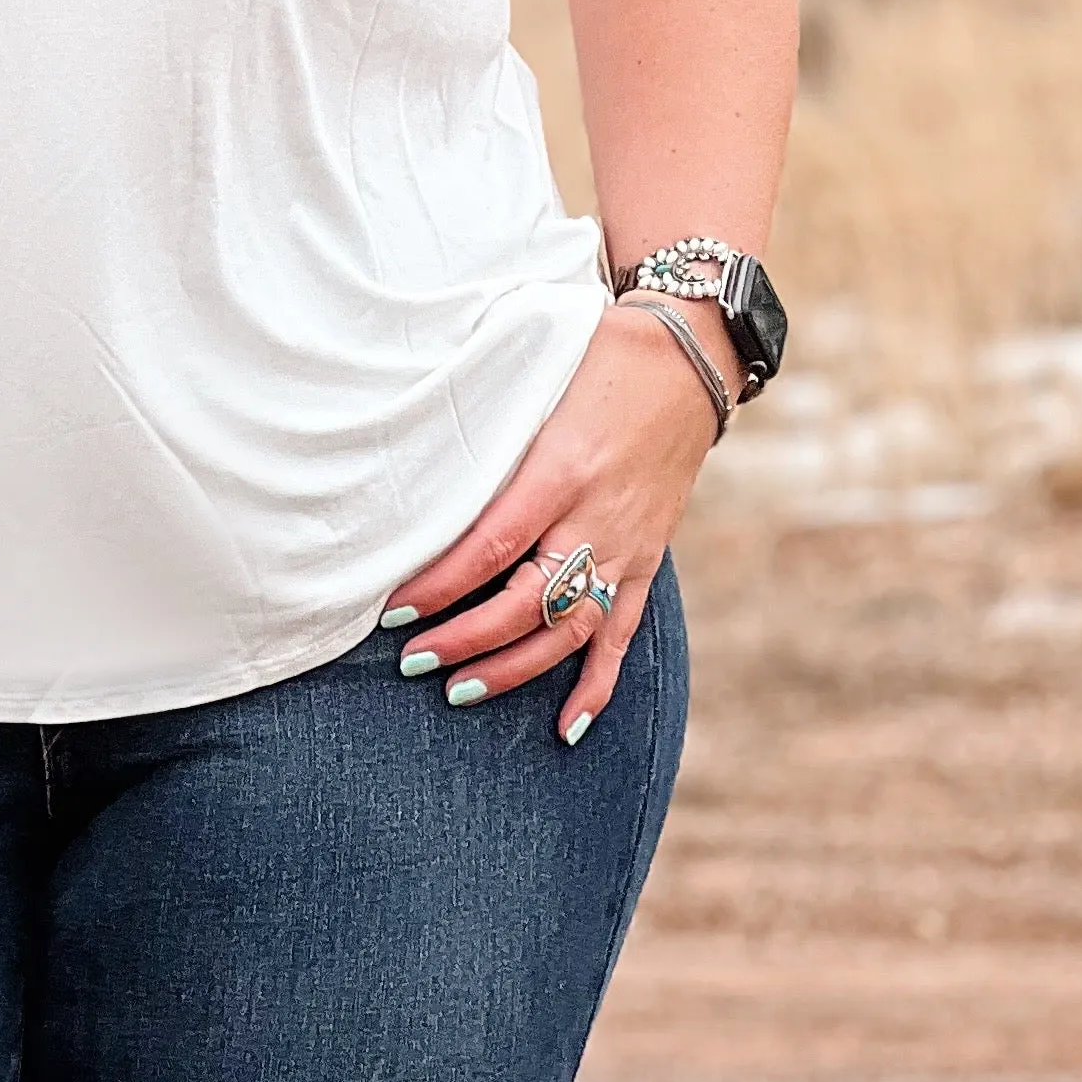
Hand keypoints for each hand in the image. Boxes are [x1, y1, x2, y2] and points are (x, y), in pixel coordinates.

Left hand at [379, 302, 721, 744]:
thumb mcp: (537, 385)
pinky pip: (624, 634)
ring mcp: (629, 544)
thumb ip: (491, 435)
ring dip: (514, 668)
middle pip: (528, 602)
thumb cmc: (597, 356)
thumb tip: (417, 473)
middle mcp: (598, 516)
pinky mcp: (649, 558)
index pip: (491, 547)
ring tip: (459, 689)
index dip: (440, 587)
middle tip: (413, 661)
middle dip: (466, 639)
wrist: (688, 353)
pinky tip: (568, 727)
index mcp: (562, 469)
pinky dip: (597, 684)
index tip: (393, 612)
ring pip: (570, 630)